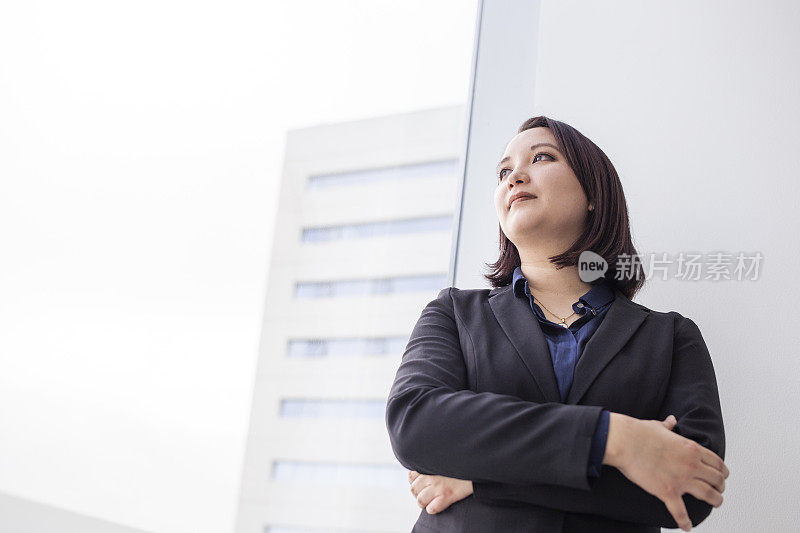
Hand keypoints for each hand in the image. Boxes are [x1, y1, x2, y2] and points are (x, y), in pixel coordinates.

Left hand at [408, 470, 472, 513]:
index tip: (422, 483)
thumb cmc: (459, 464)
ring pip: (420, 500)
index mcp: (429, 466)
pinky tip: (439, 504)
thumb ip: (432, 464)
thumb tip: (419, 473)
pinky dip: (433, 509)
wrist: (475, 468)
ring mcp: (438, 487)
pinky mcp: (446, 497)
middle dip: (418, 493)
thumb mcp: (442, 460)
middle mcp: (431, 476)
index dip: (415, 482)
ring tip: (431, 501)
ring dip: (424, 503)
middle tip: (427, 494)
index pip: (411, 476)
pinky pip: (431, 508)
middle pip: (413, 489)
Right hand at [605, 413, 729, 531]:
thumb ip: (668, 426)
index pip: (717, 462)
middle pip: (717, 480)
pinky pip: (681, 512)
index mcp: (691, 448)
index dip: (722, 471)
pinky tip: (687, 527)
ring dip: (716, 501)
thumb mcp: (658, 426)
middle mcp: (691, 464)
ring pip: (709, 495)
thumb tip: (671, 421)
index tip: (721, 476)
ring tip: (715, 504)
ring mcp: (681, 479)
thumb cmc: (638, 433)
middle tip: (719, 491)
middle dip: (721, 487)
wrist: (624, 442)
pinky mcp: (667, 492)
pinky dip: (685, 522)